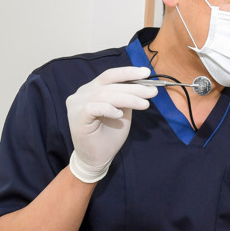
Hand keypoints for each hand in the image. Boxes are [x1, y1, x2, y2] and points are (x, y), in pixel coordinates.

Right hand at [66, 66, 156, 182]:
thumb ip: (127, 97)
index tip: (146, 73)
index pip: (110, 75)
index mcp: (92, 89)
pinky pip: (94, 107)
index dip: (128, 72)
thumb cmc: (108, 135)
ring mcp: (77, 104)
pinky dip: (109, 109)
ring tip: (145, 104)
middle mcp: (82, 93)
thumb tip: (143, 85)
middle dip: (134, 87)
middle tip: (152, 91)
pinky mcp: (76, 117)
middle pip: (109, 83)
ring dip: (128, 98)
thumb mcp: (122, 112)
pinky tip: (120, 115)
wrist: (96, 158)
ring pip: (105, 95)